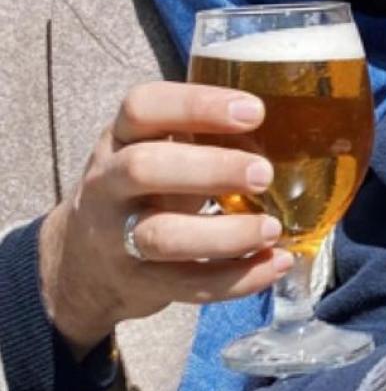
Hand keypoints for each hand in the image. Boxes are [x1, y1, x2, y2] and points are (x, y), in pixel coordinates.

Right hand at [39, 81, 293, 354]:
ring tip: (273, 228)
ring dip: (226, 234)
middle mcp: (109, 184)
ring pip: (163, 236)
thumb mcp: (157, 150)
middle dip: (210, 169)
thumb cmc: (145, 190)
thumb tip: (294, 123)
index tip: (253, 111)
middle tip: (264, 173)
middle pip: (145, 168)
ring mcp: (117, 237)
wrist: (85, 260)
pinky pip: (188, 285)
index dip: (196, 105)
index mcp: (120, 138)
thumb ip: (203, 135)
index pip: (142, 107)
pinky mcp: (139, 283)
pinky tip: (276, 263)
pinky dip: (237, 279)